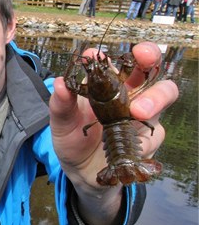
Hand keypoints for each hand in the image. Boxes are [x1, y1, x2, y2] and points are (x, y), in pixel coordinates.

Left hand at [49, 42, 178, 224]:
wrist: (82, 172)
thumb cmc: (72, 140)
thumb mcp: (61, 123)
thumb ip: (61, 104)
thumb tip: (60, 82)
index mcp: (104, 84)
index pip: (112, 60)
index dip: (109, 52)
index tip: (98, 54)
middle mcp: (127, 92)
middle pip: (147, 66)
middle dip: (149, 55)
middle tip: (143, 56)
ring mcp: (142, 112)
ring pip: (164, 92)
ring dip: (155, 98)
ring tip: (137, 112)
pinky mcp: (150, 136)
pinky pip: (155, 131)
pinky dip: (144, 137)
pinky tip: (130, 144)